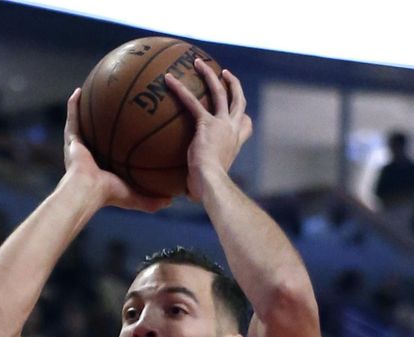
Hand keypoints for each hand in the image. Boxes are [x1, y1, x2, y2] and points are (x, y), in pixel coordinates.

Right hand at [63, 89, 171, 213]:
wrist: (87, 191)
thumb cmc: (109, 195)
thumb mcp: (136, 197)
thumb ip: (153, 199)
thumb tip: (171, 200)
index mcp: (103, 167)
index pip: (113, 150)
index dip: (121, 139)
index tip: (132, 127)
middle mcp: (89, 155)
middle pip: (98, 133)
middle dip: (105, 120)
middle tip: (116, 104)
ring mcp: (78, 147)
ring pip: (83, 122)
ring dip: (86, 108)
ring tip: (94, 92)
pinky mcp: (71, 141)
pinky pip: (72, 118)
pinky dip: (73, 105)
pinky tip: (79, 91)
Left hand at [164, 61, 252, 200]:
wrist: (212, 184)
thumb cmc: (209, 190)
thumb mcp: (207, 183)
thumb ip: (199, 182)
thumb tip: (187, 197)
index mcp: (236, 143)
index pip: (246, 125)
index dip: (244, 116)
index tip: (241, 111)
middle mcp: (233, 129)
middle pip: (238, 100)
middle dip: (233, 84)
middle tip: (224, 73)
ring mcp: (222, 124)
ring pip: (219, 91)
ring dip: (209, 75)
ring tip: (197, 63)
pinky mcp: (206, 123)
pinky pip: (191, 101)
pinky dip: (179, 89)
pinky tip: (168, 79)